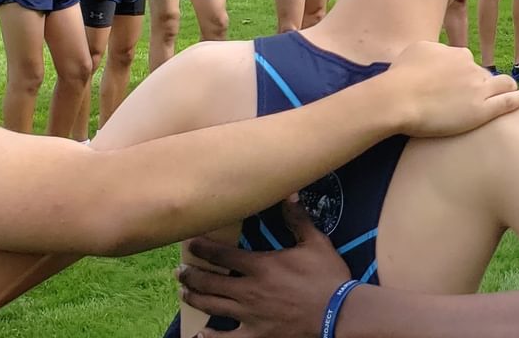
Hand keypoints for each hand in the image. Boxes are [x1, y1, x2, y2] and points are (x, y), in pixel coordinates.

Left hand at [179, 198, 347, 337]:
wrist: (338, 314)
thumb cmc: (327, 278)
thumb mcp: (316, 243)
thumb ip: (298, 220)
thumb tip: (290, 194)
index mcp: (260, 266)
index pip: (222, 254)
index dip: (202, 249)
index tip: (190, 245)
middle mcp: (248, 290)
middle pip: (210, 281)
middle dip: (191, 274)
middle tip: (180, 271)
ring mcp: (249, 315)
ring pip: (212, 306)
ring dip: (195, 298)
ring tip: (185, 292)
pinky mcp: (256, 335)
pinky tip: (199, 335)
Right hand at [376, 41, 518, 137]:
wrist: (398, 99)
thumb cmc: (400, 77)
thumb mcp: (416, 51)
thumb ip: (432, 51)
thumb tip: (437, 55)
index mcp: (456, 53)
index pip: (465, 62)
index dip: (460, 74)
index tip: (453, 85)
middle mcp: (471, 67)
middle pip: (483, 74)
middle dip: (480, 83)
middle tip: (469, 98)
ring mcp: (479, 88)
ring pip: (501, 84)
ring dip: (506, 87)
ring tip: (510, 93)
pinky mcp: (482, 110)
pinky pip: (509, 102)